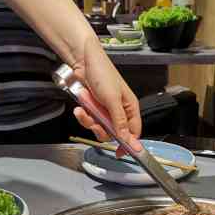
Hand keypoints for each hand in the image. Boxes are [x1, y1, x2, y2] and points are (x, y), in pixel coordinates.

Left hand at [72, 36, 142, 157]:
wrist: (83, 60)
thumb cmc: (102, 73)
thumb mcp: (112, 99)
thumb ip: (119, 121)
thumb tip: (126, 138)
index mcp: (130, 108)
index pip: (133, 132)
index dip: (128, 143)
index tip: (121, 153)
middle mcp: (119, 111)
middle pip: (114, 133)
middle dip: (102, 130)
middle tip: (96, 124)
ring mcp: (105, 110)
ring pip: (99, 128)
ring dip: (89, 122)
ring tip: (84, 111)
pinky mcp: (93, 108)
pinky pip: (89, 120)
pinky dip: (83, 115)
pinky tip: (80, 107)